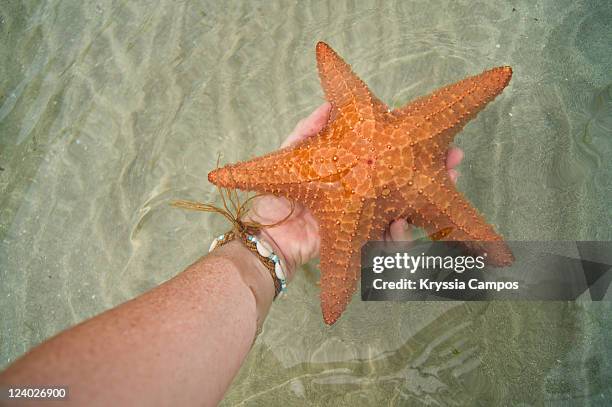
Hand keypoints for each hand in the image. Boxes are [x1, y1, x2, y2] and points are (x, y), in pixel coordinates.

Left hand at [245, 103, 463, 280]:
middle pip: (408, 181)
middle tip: (455, 161)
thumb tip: (328, 103)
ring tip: (445, 190)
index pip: (389, 154)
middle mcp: (367, 191)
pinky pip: (390, 239)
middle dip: (436, 171)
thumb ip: (309, 130)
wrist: (271, 235)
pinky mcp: (365, 239)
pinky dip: (400, 236)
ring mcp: (368, 216)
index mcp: (355, 170)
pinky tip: (402, 226)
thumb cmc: (281, 194)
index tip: (433, 134)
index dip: (411, 146)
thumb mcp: (292, 155)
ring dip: (428, 202)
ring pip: (407, 209)